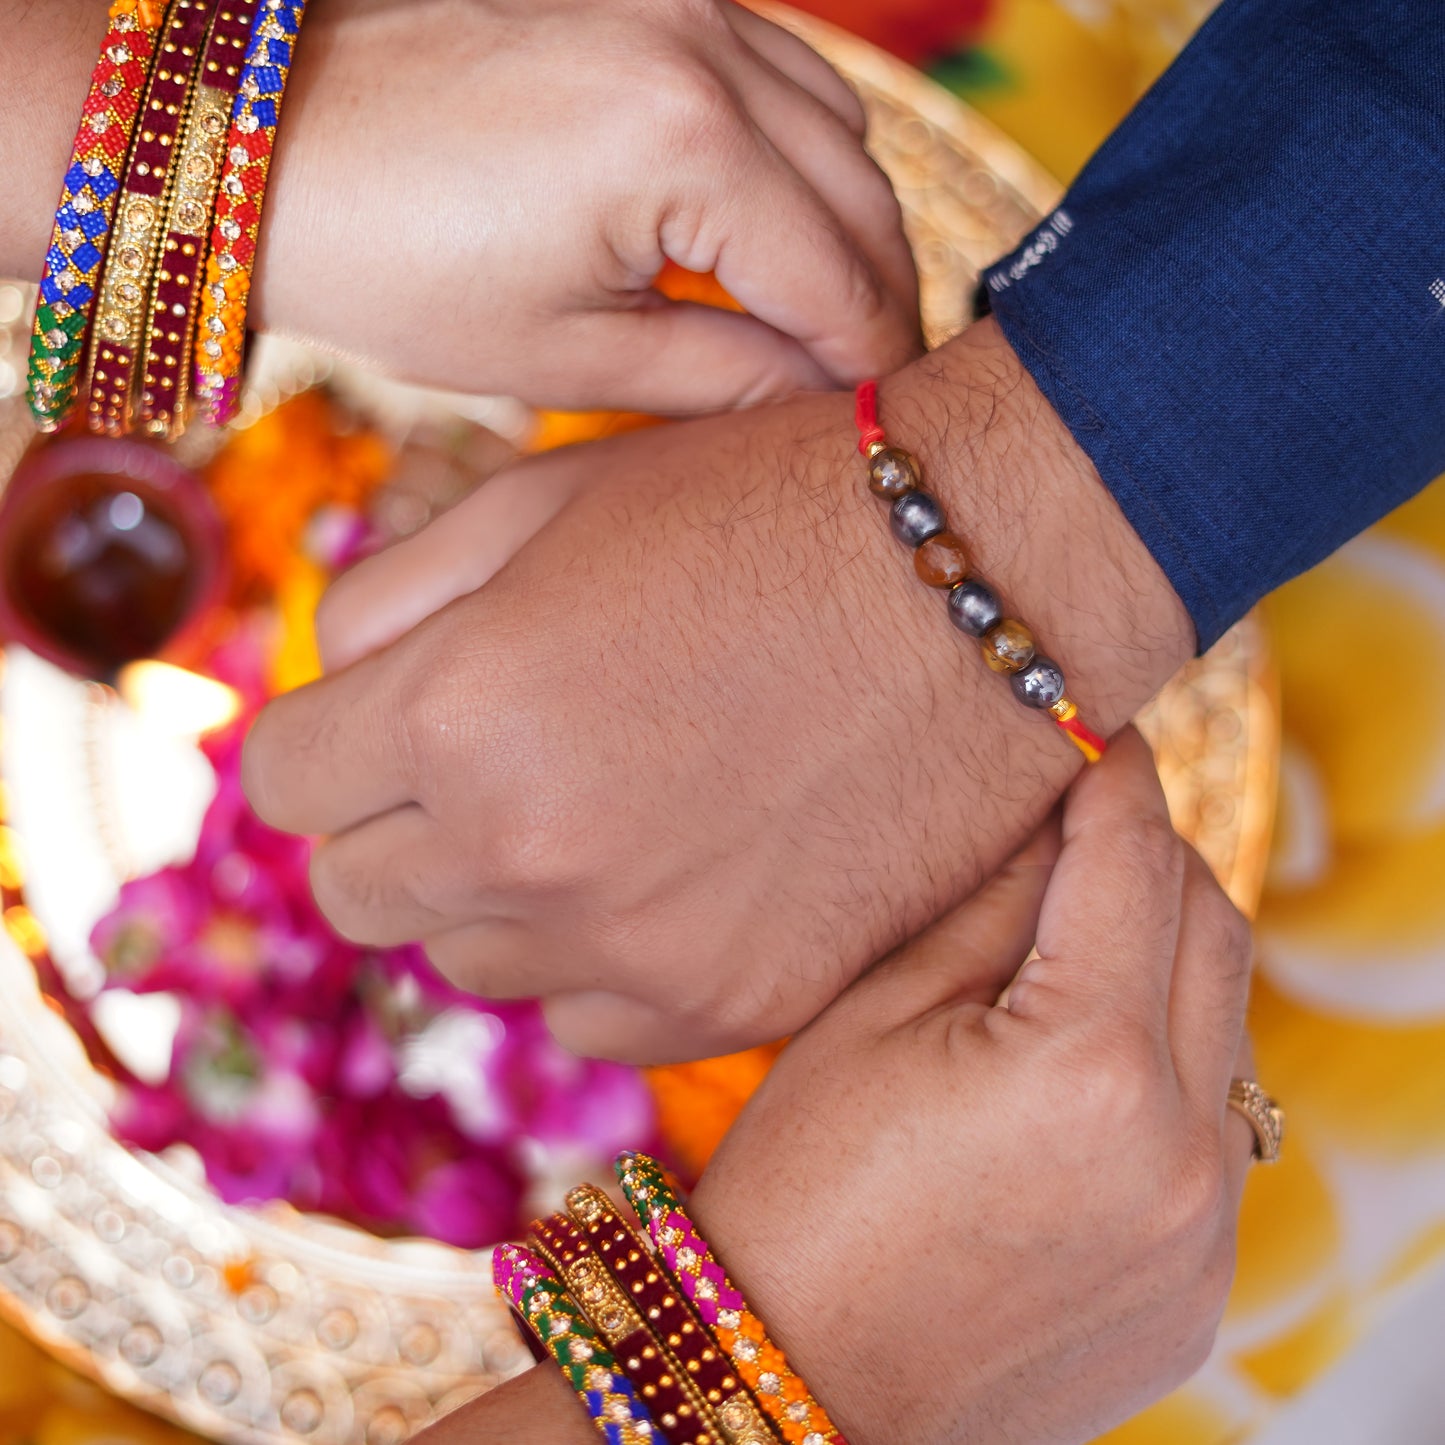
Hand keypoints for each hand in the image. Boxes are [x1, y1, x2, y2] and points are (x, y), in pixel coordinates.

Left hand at [243, 321, 1193, 1062]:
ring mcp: (634, 946)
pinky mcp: (733, 1003)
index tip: (383, 722)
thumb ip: (391, 602)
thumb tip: (327, 689)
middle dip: (392, 822)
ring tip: (598, 803)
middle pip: (357, 892)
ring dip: (498, 892)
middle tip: (481, 761)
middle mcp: (528, 854)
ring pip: (469, 963)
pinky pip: (589, 1018)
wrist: (988, 577)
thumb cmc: (766, 506)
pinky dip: (599, 955)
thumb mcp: (549, 497)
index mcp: (459, 714)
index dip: (325, 740)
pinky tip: (669, 871)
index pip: (283, 779)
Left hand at [249, 0, 920, 410]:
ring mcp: (681, 1)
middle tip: (867, 387)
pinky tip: (775, 229)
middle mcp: (704, 46)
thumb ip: (721, 380)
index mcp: (686, 143)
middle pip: (862, 195)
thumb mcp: (568, 357)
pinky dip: (797, 159)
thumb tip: (818, 396)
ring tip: (825, 320)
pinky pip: (776, 76)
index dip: (873, 366)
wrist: (273, 148)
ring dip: (846, 225)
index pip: (839, 278)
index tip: (882, 430)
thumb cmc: (396, 265)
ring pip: (836, 127)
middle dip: (879, 299)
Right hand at [690, 729, 1257, 1444]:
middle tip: (1089, 828)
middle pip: (1213, 935)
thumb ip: (987, 903)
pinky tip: (1082, 1065)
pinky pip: (1216, 1134)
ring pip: (1226, 1032)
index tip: (1103, 737)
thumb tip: (1052, 817)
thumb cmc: (803, 1188)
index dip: (1119, 782)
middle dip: (1157, 860)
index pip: (1135, 866)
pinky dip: (1167, 1069)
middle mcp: (1179, 1153)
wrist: (794, 1382)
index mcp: (1087, 1068)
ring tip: (1076, 944)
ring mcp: (1203, 1234)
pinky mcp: (1199, 1288)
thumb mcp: (875, 1016)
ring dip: (1167, 965)